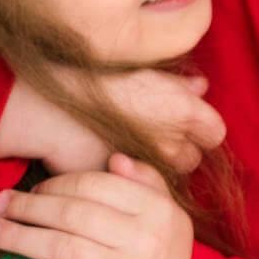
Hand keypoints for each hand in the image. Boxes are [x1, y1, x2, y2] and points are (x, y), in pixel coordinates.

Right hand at [0, 68, 224, 175]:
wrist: (44, 109)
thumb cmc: (89, 80)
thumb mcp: (138, 71)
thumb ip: (176, 83)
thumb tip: (199, 86)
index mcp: (182, 110)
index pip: (214, 132)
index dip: (200, 128)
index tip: (184, 123)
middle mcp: (171, 142)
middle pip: (192, 158)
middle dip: (178, 150)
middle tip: (152, 137)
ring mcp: (148, 166)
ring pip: (167, 176)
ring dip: (156, 167)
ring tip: (131, 151)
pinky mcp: (124, 185)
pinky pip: (138, 187)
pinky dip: (131, 180)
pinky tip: (112, 163)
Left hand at [0, 156, 193, 258]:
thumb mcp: (170, 216)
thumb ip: (146, 182)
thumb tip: (113, 158)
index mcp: (155, 211)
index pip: (94, 186)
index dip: (55, 184)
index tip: (30, 189)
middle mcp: (144, 241)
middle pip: (73, 215)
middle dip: (28, 207)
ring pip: (66, 251)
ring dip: (22, 240)